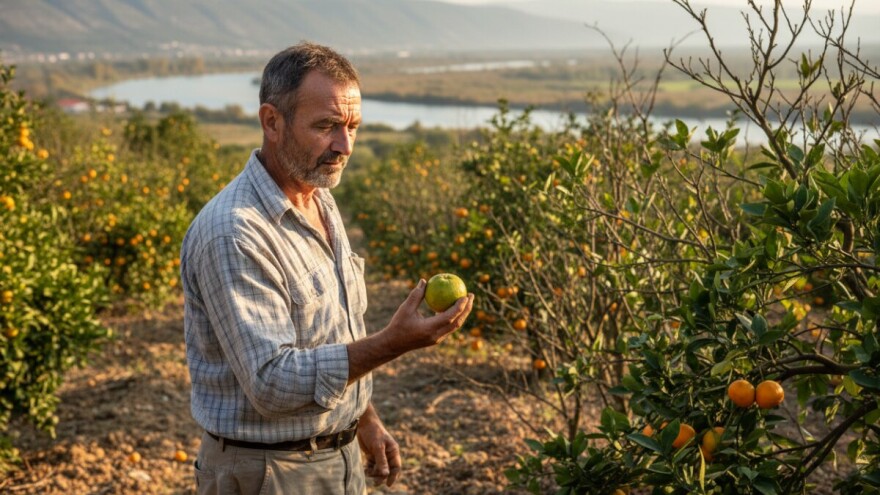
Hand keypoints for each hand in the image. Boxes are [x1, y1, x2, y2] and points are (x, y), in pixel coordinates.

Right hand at [345, 279, 473, 381]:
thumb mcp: (405, 308)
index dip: (460, 306)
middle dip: (467, 309)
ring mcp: (437, 339)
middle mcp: (436, 335)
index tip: (465, 295)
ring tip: (466, 300)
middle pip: (457, 322)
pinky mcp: (436, 339)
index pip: (450, 317)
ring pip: (455, 326)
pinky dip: (454, 317)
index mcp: (429, 328)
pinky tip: (453, 306)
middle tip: (470, 295)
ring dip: (463, 314)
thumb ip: (416, 295)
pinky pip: (449, 327)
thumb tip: (424, 281)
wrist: (394, 344)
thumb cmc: (398, 324)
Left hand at [357, 409, 400, 486]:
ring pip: (379, 469)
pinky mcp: (372, 454)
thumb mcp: (378, 447)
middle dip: (382, 476)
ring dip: (374, 473)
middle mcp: (388, 453)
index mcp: (393, 451)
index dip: (393, 476)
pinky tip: (365, 469)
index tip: (388, 484)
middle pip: (387, 469)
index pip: (396, 467)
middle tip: (376, 482)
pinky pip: (372, 465)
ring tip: (368, 472)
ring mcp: (379, 454)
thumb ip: (381, 461)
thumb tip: (385, 475)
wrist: (363, 423)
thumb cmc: (373, 432)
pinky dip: (369, 469)